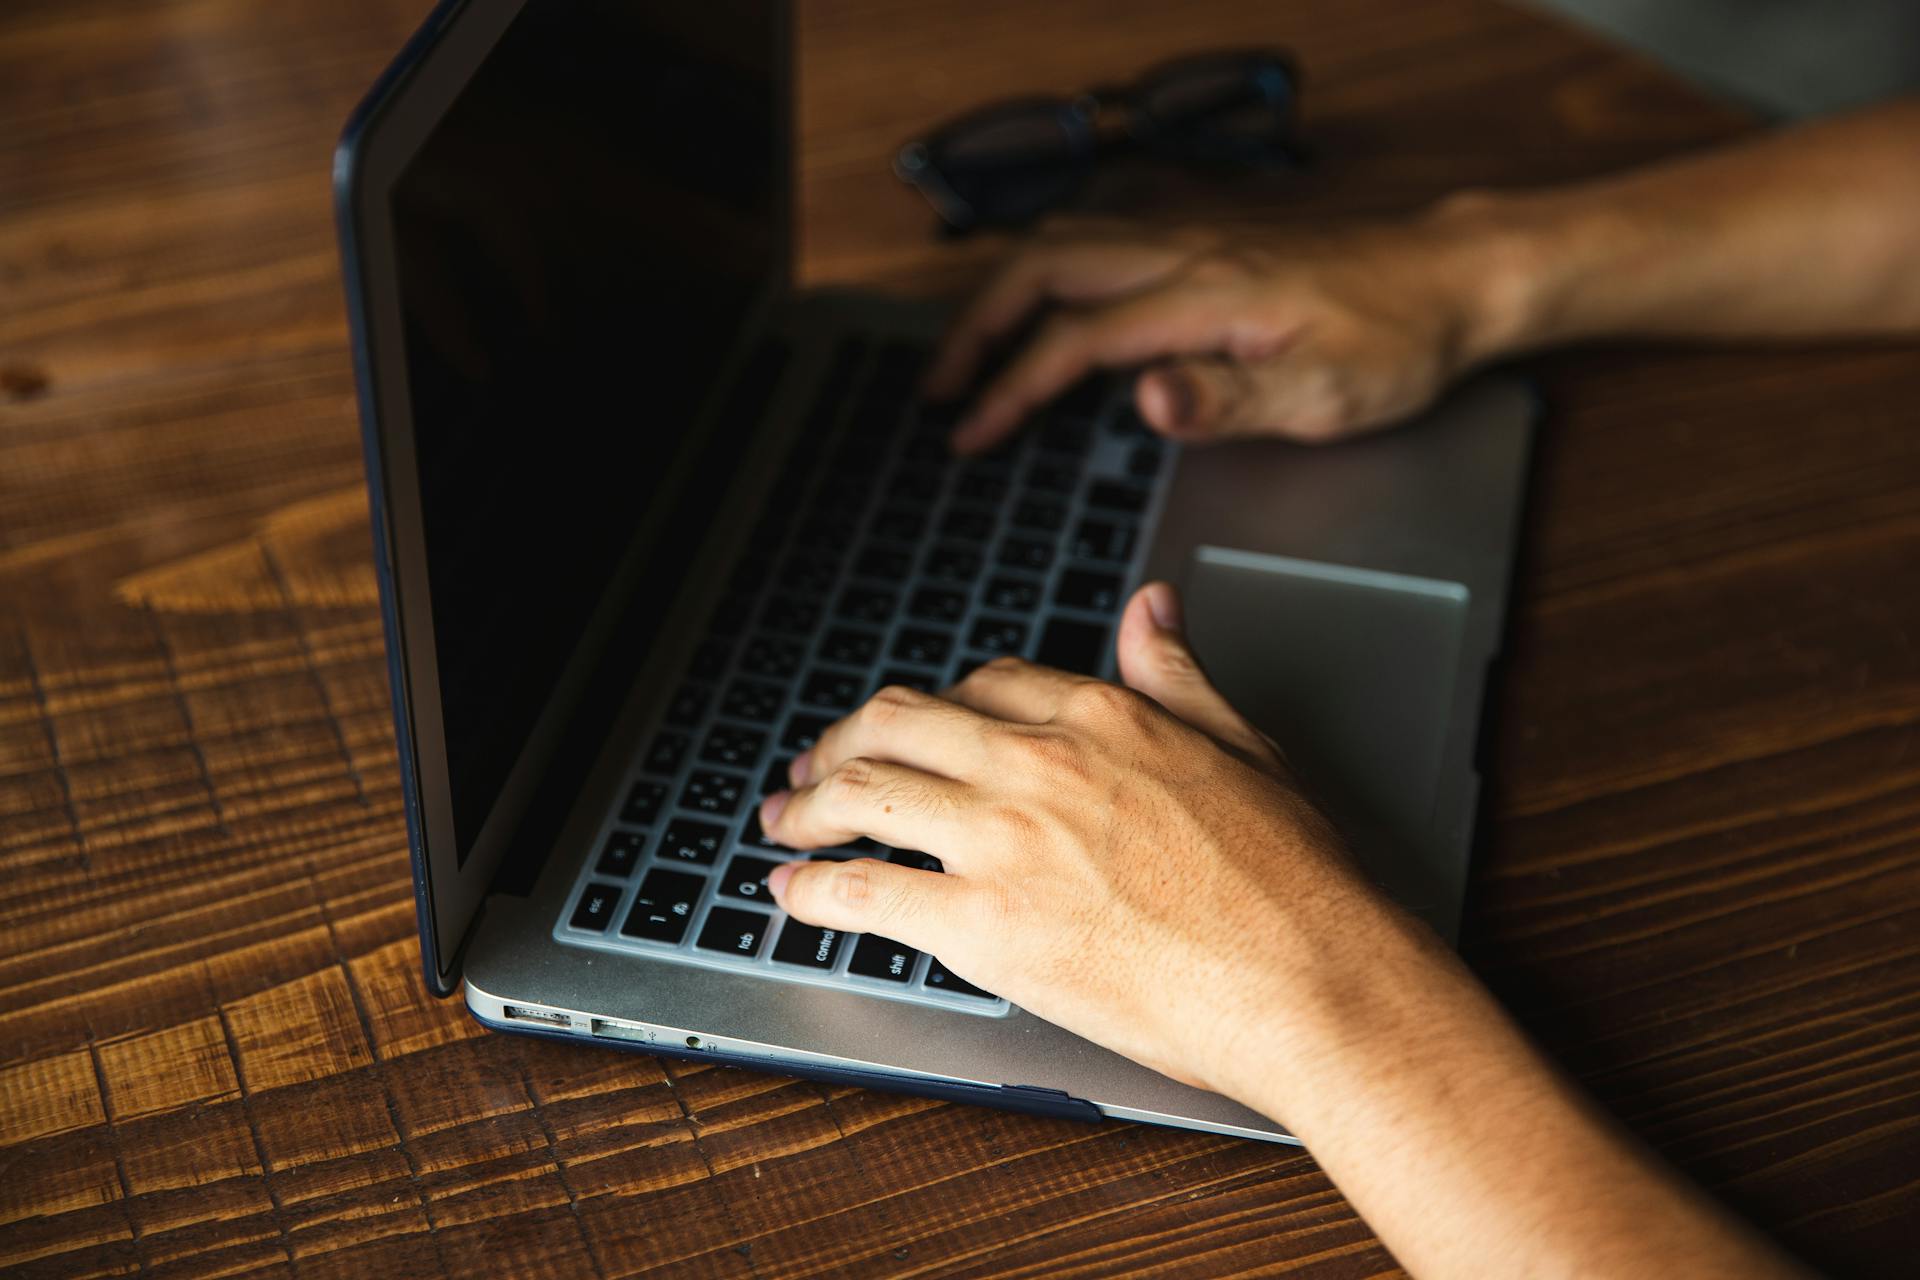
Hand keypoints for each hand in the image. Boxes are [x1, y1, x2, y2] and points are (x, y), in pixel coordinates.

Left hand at [758, 582, 1402, 1096]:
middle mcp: (1037, 761)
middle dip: (838, 743)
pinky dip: (810, 888)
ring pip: (864, 792)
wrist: (1310, 980)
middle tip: (812, 769)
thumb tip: (1151, 607)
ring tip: (784, 821)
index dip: (930, 709)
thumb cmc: (1294, 882)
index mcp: (1098, 714)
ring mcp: (1002, 839)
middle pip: (896, 723)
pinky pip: (863, 891)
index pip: (980, 684)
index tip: (911, 732)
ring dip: (807, 804)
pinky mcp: (982, 925)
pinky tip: (792, 892)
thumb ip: (1178, 673)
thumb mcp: (1243, 745)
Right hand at [922, 210, 1510, 454]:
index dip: (1012, 388)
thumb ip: (1229, 399)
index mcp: (1206, 293)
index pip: (1076, 338)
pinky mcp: (1206, 240)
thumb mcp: (1325, 393)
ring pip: (1065, 240)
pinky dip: (1045, 270)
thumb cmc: (1399, 340)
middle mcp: (1188, 250)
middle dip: (977, 325)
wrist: (1454, 278)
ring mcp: (1193, 237)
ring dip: (1004, 291)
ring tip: (969, 349)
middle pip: (1044, 264)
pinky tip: (1042, 304)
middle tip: (940, 386)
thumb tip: (1146, 400)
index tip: (971, 433)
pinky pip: (1098, 238)